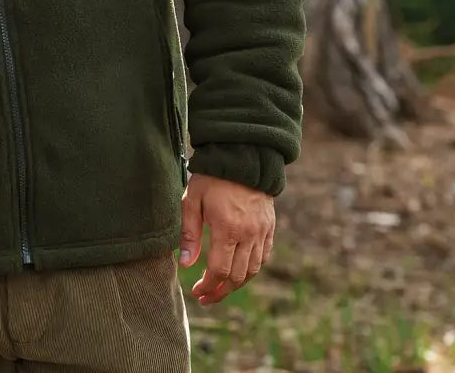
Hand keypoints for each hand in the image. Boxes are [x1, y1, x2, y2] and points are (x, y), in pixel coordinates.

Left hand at [178, 172, 274, 305]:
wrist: (243, 156)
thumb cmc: (212, 177)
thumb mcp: (193, 200)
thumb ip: (189, 233)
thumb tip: (186, 264)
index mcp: (227, 228)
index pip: (219, 271)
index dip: (207, 286)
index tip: (196, 292)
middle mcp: (248, 234)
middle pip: (237, 277)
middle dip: (220, 292)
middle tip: (205, 297)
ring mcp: (262, 232)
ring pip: (252, 271)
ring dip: (236, 284)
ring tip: (219, 288)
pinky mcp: (269, 228)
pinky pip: (263, 258)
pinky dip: (251, 269)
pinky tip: (238, 271)